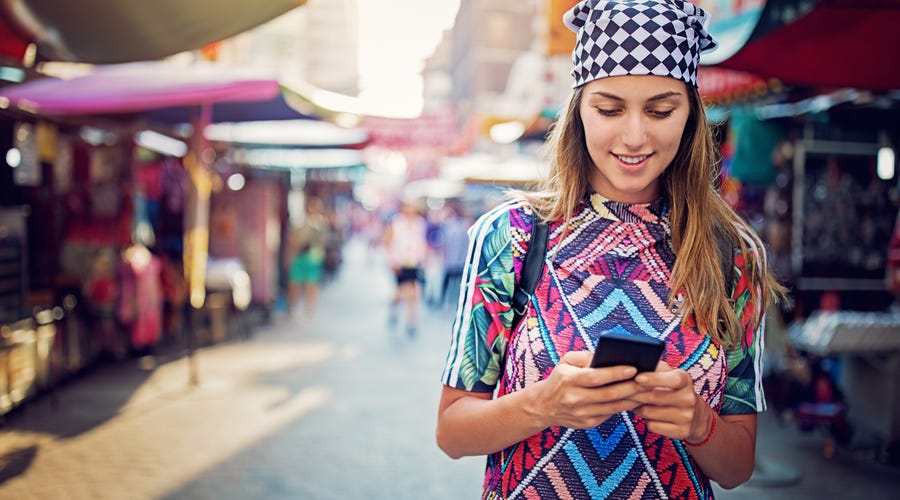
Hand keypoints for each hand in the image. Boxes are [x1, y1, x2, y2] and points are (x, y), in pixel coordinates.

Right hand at [528, 350, 647, 428]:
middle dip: (632, 387)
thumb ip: (586, 356)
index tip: (633, 368)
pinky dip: (626, 406)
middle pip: (609, 394)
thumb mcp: (566, 361)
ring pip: (614, 406)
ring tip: (649, 390)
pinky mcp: (588, 423)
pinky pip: (612, 414)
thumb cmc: (560, 378)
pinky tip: (638, 399)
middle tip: (650, 379)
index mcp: (569, 380)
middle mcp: (575, 398)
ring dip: (634, 398)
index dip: (615, 373)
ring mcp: (582, 413)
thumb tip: (609, 355)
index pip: (595, 377)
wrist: (543, 406)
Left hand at [629, 361, 712, 441]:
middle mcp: (688, 399)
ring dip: (637, 407)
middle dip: (633, 393)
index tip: (637, 378)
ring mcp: (686, 417)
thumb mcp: (669, 375)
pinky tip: (647, 415)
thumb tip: (631, 366)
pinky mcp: (681, 432)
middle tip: (620, 390)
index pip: (672, 380)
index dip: (654, 379)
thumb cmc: (674, 389)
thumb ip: (654, 369)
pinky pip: (652, 426)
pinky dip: (645, 420)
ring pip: (649, 412)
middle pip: (653, 397)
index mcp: (685, 380)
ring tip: (634, 402)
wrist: (697, 416)